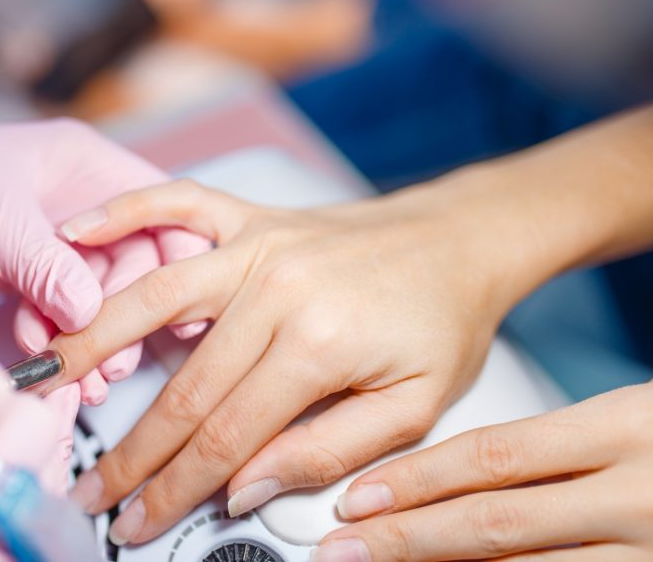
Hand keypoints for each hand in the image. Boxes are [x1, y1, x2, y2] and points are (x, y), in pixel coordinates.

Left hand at [0, 119, 207, 403]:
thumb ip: (43, 263)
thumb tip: (92, 314)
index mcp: (84, 163)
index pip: (158, 206)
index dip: (177, 252)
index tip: (179, 303)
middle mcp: (77, 200)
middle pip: (133, 260)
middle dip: (126, 311)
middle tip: (117, 358)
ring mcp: (52, 239)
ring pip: (97, 292)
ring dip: (92, 334)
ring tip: (86, 374)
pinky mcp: (25, 272)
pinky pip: (58, 310)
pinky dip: (54, 336)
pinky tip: (43, 359)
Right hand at [47, 179, 518, 543]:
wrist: (461, 239)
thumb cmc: (442, 322)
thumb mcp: (414, 407)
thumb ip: (326, 450)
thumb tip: (246, 487)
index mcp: (320, 343)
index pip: (229, 435)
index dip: (176, 488)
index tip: (138, 522)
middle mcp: (278, 288)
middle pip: (185, 384)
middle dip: (132, 450)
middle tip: (90, 490)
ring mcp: (258, 244)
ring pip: (155, 298)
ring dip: (95, 343)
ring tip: (48, 378)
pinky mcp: (250, 217)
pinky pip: (176, 204)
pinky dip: (122, 213)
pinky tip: (75, 233)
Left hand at [319, 382, 652, 561]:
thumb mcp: (627, 415)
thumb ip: (552, 445)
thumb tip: (450, 476)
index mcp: (624, 427)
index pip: (495, 456)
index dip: (417, 478)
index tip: (357, 495)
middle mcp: (639, 493)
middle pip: (498, 523)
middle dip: (409, 539)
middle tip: (341, 547)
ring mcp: (651, 550)